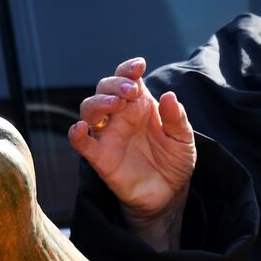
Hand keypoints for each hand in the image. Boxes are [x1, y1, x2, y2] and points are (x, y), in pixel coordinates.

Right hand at [67, 57, 195, 248]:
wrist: (168, 194)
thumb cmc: (174, 161)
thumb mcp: (183, 138)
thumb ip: (177, 118)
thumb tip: (169, 96)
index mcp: (140, 104)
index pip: (127, 79)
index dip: (128, 69)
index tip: (139, 66)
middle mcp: (120, 115)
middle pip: (104, 88)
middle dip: (114, 84)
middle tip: (130, 90)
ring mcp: (108, 135)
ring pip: (89, 109)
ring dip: (98, 102)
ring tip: (114, 104)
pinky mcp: (100, 157)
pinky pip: (81, 143)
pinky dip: (76, 135)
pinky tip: (80, 129)